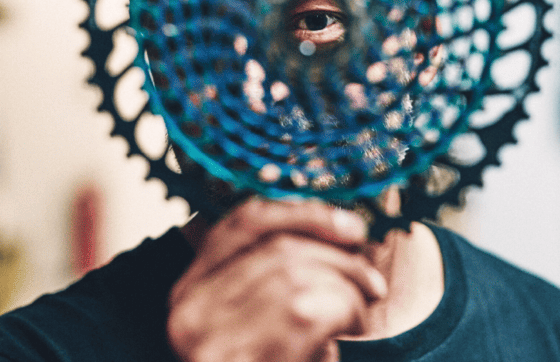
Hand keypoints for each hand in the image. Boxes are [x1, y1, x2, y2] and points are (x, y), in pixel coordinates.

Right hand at [167, 198, 387, 361]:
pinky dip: (344, 313)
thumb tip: (341, 227)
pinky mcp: (238, 359)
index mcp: (187, 291)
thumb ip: (277, 278)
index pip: (244, 221)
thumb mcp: (264, 325)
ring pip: (298, 276)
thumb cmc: (278, 361)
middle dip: (340, 259)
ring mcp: (205, 342)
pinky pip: (308, 311)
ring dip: (347, 290)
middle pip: (279, 248)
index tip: (352, 225)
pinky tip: (347, 338)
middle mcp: (186, 313)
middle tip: (373, 284)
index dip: (304, 213)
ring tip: (360, 316)